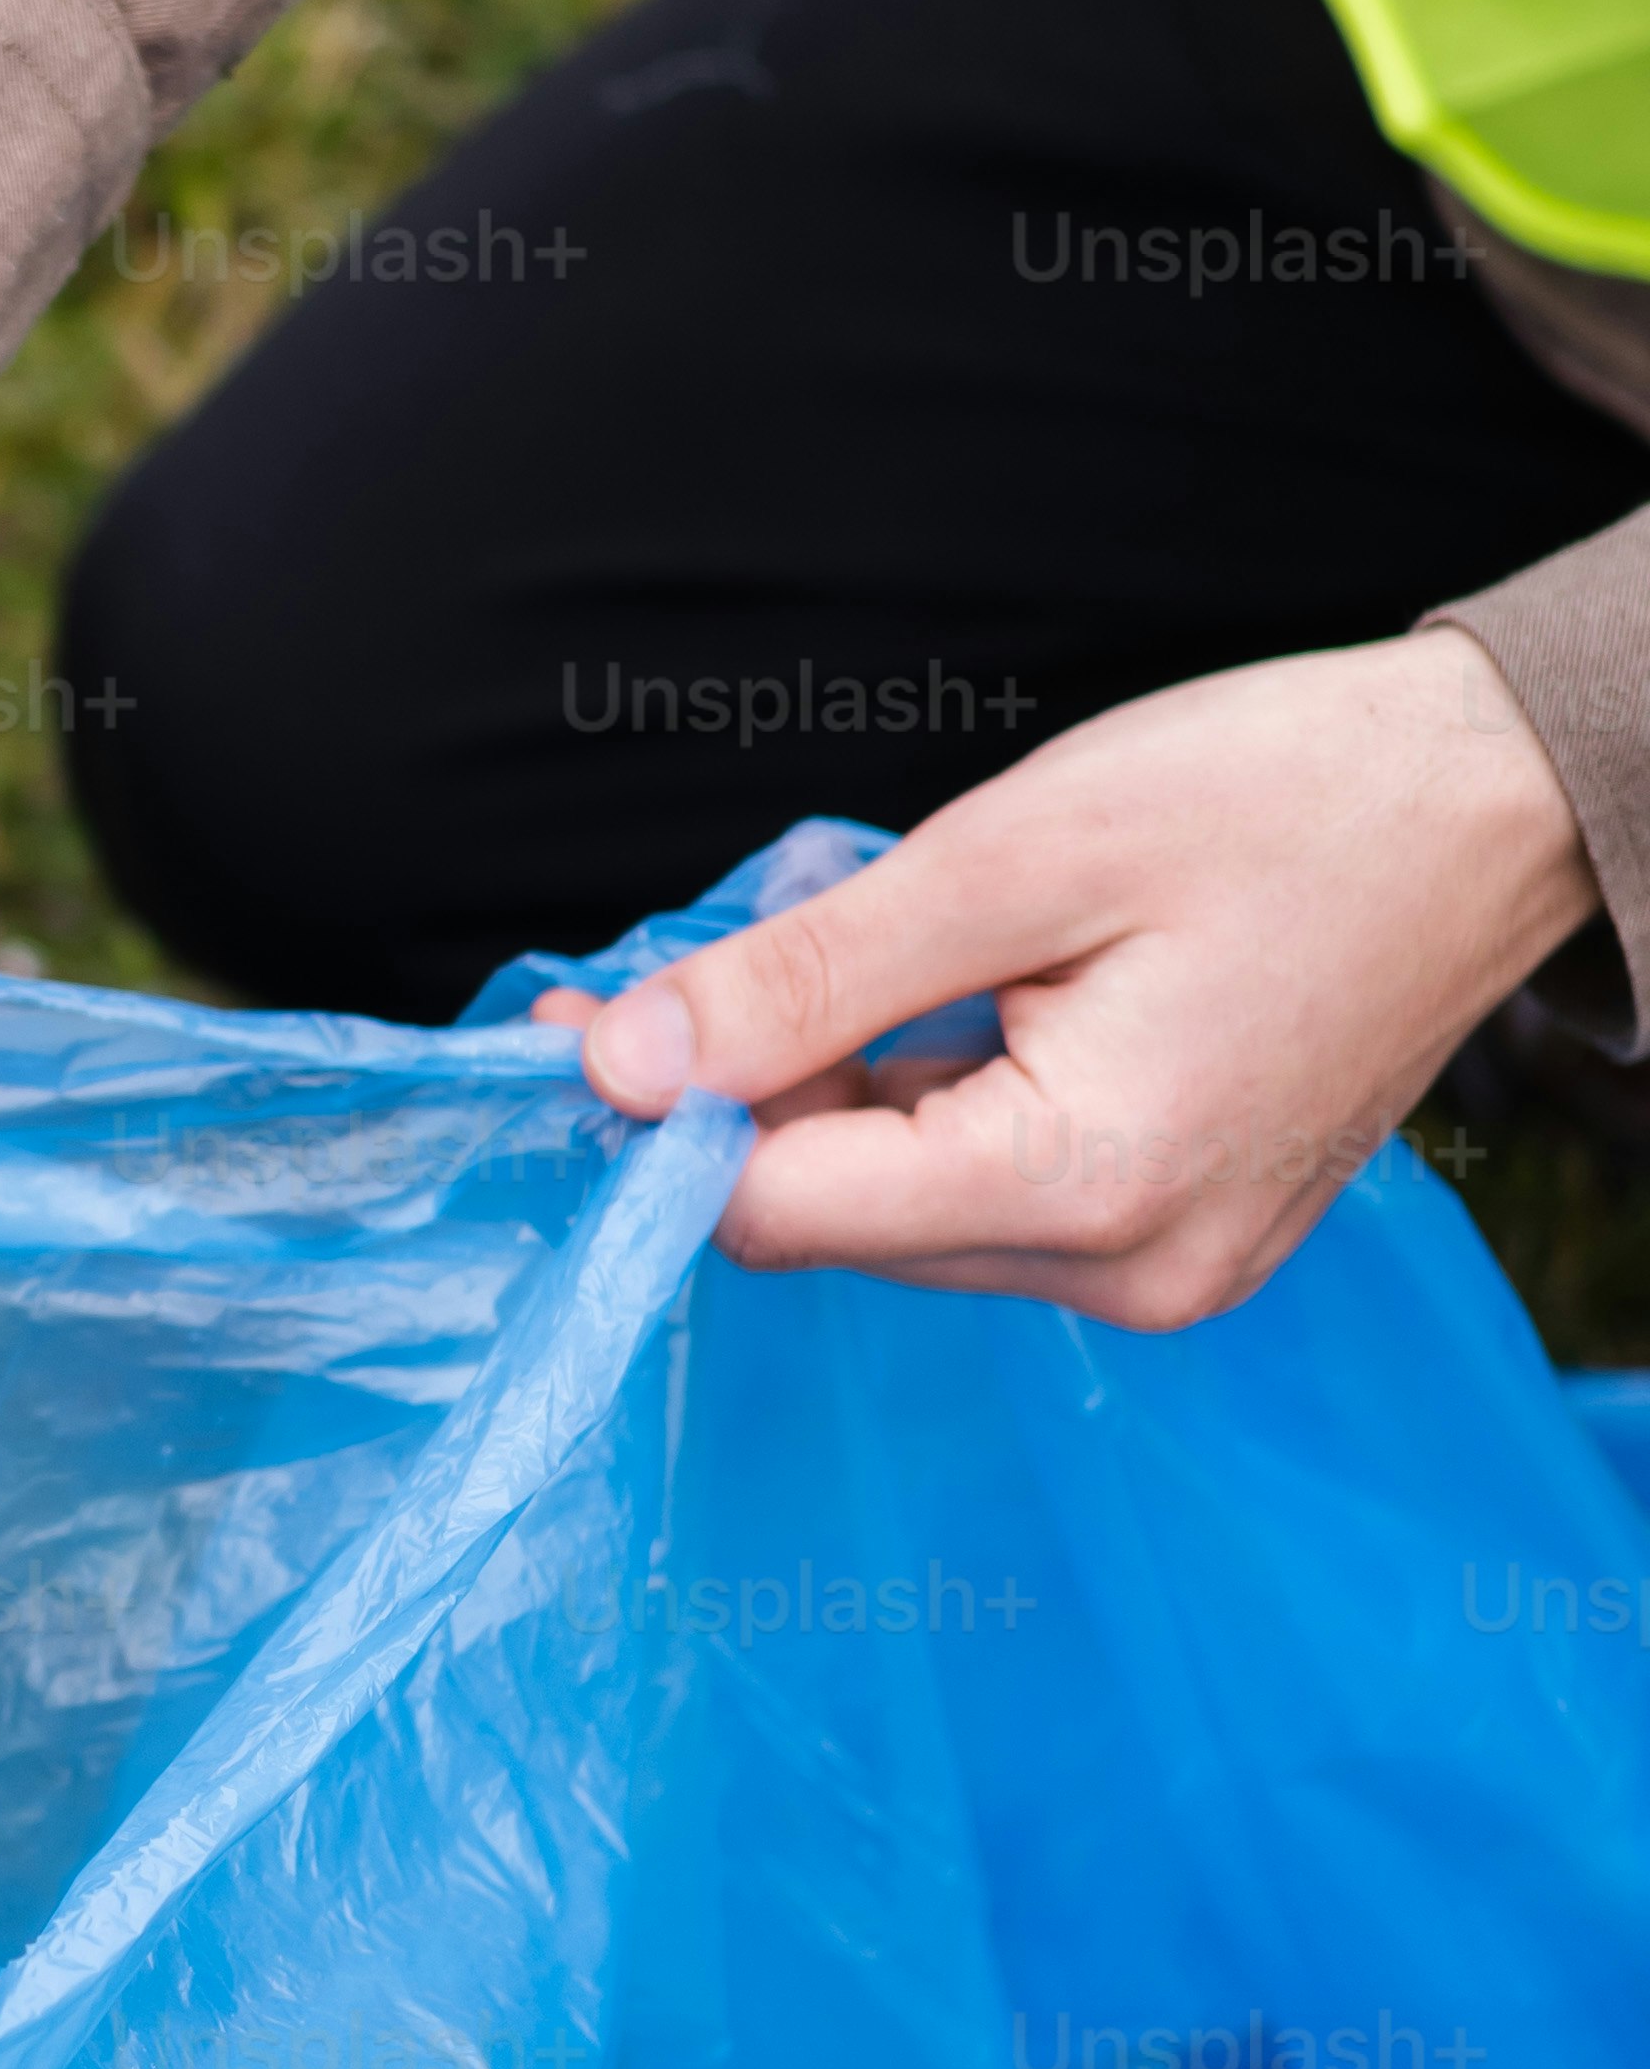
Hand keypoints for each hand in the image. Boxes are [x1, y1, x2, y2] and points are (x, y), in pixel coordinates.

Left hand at [541, 635, 1596, 1322]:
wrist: (1495, 802)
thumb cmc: (1281, 796)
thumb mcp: (1015, 858)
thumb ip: (804, 978)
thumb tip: (619, 1066)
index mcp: (1091, 1185)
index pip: (782, 1210)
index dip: (660, 1118)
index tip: (574, 1017)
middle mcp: (1133, 1272)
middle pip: (835, 1219)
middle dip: (743, 1094)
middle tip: (688, 950)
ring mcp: (1169, 1267)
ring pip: (903, 1209)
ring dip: (835, 1092)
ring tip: (870, 940)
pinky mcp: (1181, 1232)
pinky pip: (989, 1193)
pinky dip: (926, 1100)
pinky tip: (953, 993)